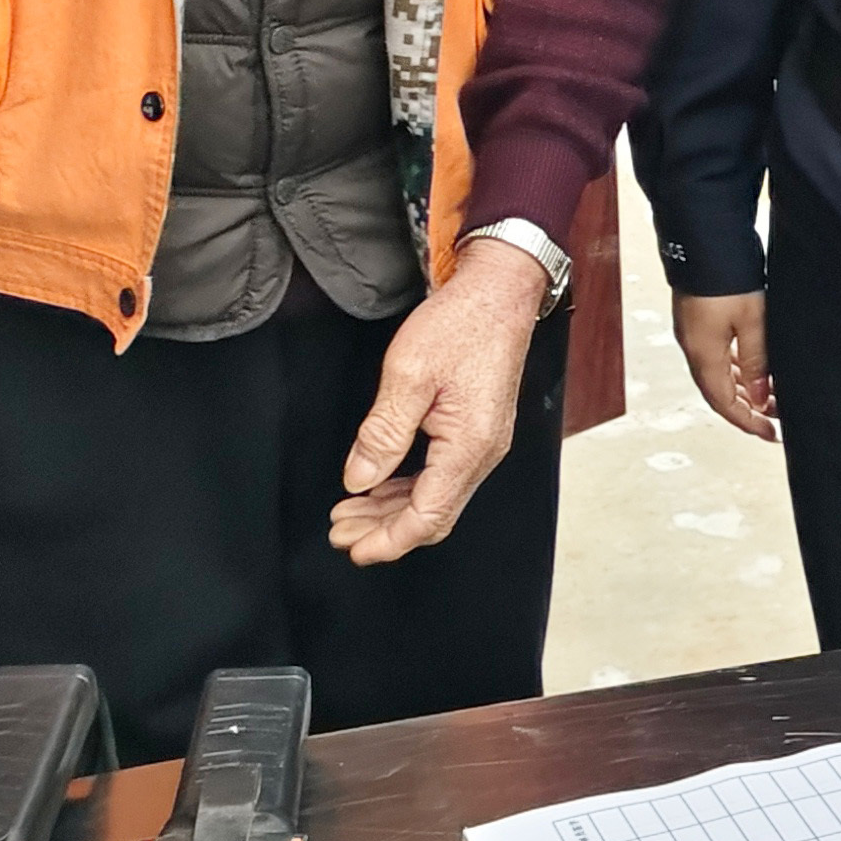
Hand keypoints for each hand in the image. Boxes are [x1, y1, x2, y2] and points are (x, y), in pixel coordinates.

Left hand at [333, 238, 550, 563]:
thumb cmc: (461, 323)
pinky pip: (443, 476)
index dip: (388, 540)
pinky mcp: (478, 431)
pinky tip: (382, 484)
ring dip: (392, 510)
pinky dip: (408, 488)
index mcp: (469, 445)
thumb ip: (383, 432)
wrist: (500, 291)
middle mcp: (482, 453)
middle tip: (340, 532)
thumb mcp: (408, 372)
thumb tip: (359, 478)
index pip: (427, 515)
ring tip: (351, 512)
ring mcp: (483, 444)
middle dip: (384, 531)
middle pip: (432, 515)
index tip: (354, 549)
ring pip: (437, 498)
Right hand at [674, 290, 775, 439]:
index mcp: (704, 355)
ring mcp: (693, 333)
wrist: (702, 239)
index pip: (725, 403)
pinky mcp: (697, 318)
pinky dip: (736, 367)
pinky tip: (753, 365)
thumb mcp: (753, 322)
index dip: (748, 422)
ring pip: (719, 373)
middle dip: (747, 408)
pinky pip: (717, 355)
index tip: (769, 434)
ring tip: (769, 394)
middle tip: (774, 418)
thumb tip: (762, 397)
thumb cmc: (726, 277)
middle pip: (719, 391)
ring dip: (742, 387)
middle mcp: (693, 347)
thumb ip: (759, 362)